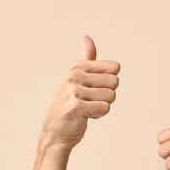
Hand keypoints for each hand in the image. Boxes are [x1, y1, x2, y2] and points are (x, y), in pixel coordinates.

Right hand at [31, 36, 120, 169]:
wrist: (55, 133)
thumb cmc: (69, 106)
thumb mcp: (76, 78)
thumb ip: (86, 58)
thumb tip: (86, 37)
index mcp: (77, 66)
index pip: (114, 68)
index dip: (108, 82)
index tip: (92, 90)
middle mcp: (74, 76)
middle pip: (115, 82)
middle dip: (106, 95)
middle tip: (89, 102)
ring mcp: (74, 91)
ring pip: (111, 96)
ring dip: (102, 106)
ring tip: (86, 110)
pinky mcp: (76, 107)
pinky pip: (105, 108)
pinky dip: (98, 115)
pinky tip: (84, 117)